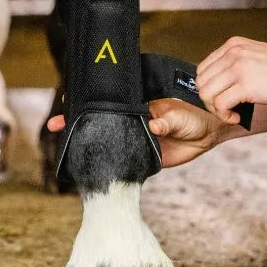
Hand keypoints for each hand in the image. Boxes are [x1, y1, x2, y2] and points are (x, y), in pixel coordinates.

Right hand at [46, 98, 232, 167]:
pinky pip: (123, 160)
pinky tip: (92, 165)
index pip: (108, 102)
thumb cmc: (195, 115)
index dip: (88, 102)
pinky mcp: (143, 157)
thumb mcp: (179, 114)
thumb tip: (152, 124)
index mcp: (138, 104)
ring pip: (107, 139)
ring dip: (88, 141)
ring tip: (65, 143)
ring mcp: (135, 138)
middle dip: (77, 121)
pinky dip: (108, 162)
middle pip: (101, 120)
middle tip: (56, 124)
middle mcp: (132, 120)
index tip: (67, 101)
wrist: (210, 133)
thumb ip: (165, 119)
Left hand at [195, 36, 266, 121]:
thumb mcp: (256, 57)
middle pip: (201, 81)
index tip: (221, 98)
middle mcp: (232, 53)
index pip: (203, 68)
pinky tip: (237, 117)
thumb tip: (219, 84)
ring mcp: (237, 67)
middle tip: (226, 109)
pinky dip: (225, 115)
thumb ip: (236, 64)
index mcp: (233, 45)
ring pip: (206, 93)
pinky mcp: (245, 84)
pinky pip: (220, 104)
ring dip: (216, 109)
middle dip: (209, 100)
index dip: (209, 87)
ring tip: (232, 114)